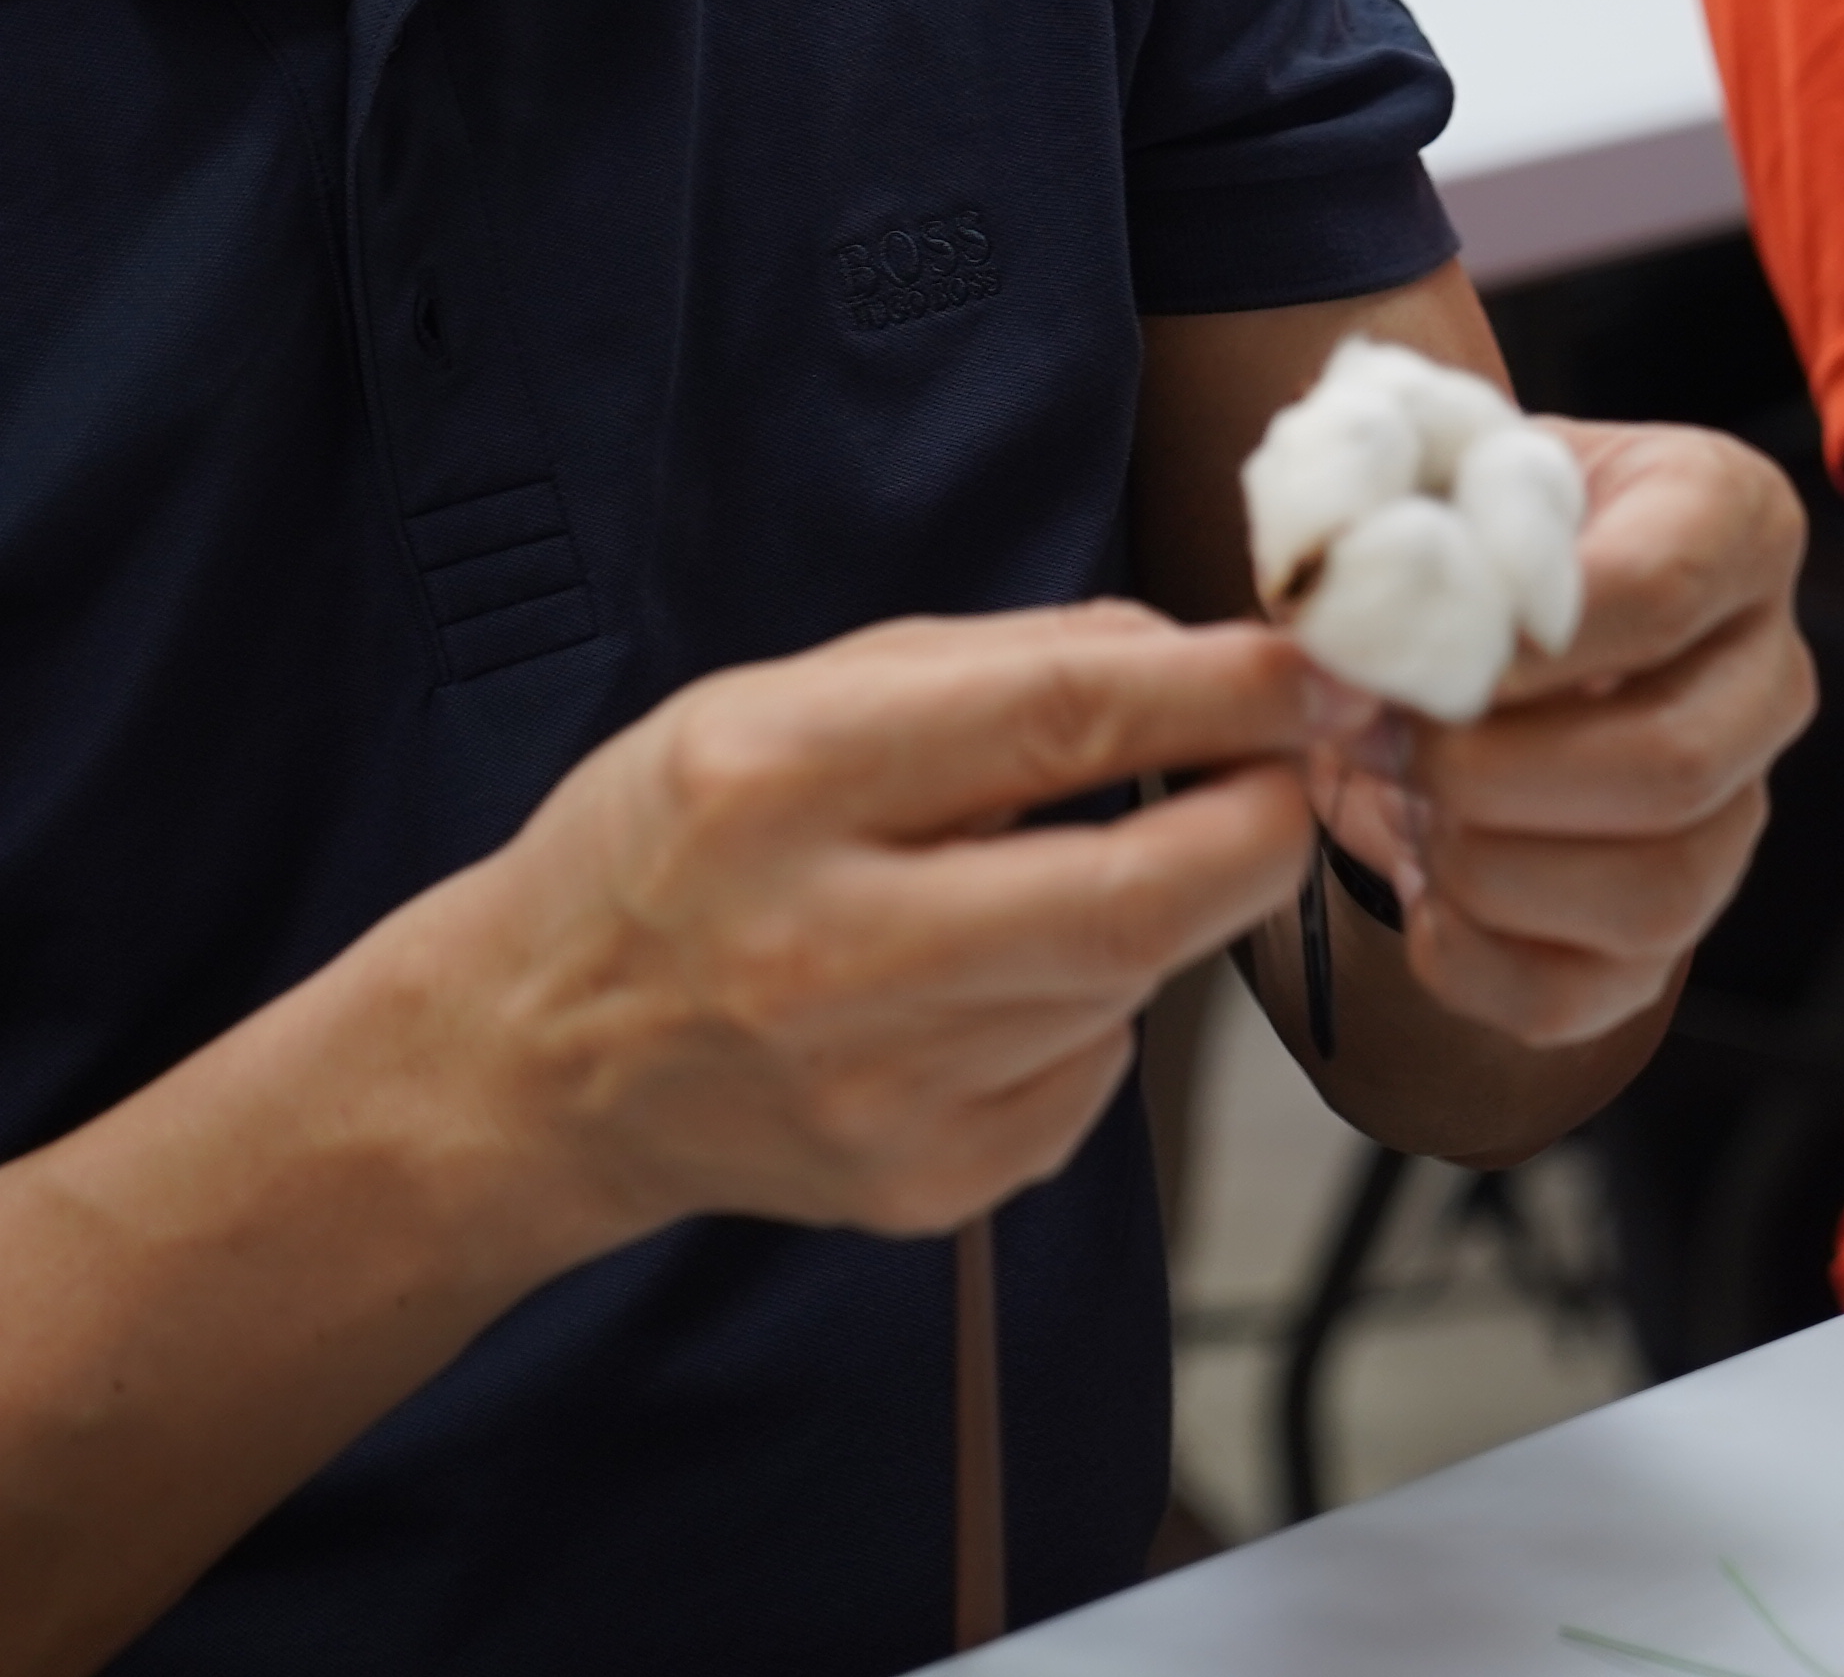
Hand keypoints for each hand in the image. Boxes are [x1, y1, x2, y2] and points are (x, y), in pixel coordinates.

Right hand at [414, 603, 1323, 1254]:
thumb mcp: (776, 699)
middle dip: (1256, 826)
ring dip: (1154, 912)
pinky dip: (1091, 1012)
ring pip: (1123, 987)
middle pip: (1130, 897)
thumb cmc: (666, 847)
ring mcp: (874, 1091)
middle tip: (1292, 774)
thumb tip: (1181, 656)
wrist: (540, 1059)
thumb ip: (983, 666)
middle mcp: (823, 947)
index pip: (1056, 718)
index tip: (1304, 665)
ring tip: (1063, 871)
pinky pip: (1087, 1080)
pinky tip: (1001, 981)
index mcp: (777, 781)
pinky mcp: (916, 1186)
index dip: (1214, 689)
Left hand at [1311, 419, 1816, 1048]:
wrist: (1447, 617)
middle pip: (1672, 764)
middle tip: (1387, 736)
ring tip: (1407, 799)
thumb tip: (1348, 633)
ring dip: (1482, 863)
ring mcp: (1732, 813)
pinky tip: (1420, 885)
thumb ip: (1379, 507)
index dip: (1523, 642)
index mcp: (1728, 519)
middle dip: (1489, 767)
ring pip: (1651, 893)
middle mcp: (1765, 673)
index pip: (1661, 590)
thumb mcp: (1415, 463)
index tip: (1418, 654)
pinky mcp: (1665, 931)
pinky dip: (1470, 958)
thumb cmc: (1447, 521)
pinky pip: (1582, 993)